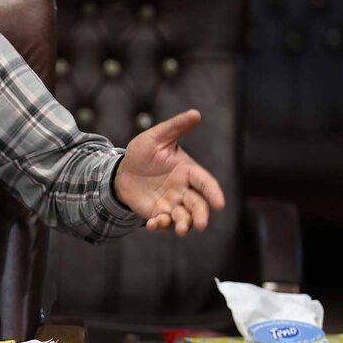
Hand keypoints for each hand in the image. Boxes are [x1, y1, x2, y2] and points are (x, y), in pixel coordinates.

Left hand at [114, 109, 225, 235]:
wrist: (123, 171)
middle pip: (199, 204)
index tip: (219, 204)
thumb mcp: (156, 137)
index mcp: (188, 171)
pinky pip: (163, 222)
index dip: (213, 193)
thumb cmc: (143, 153)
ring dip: (184, 224)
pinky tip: (152, 224)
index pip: (205, 182)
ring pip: (184, 217)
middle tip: (201, 225)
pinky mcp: (159, 213)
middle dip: (201, 215)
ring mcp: (172, 203)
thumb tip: (196, 113)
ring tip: (179, 229)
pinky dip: (160, 225)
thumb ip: (175, 127)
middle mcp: (184, 189)